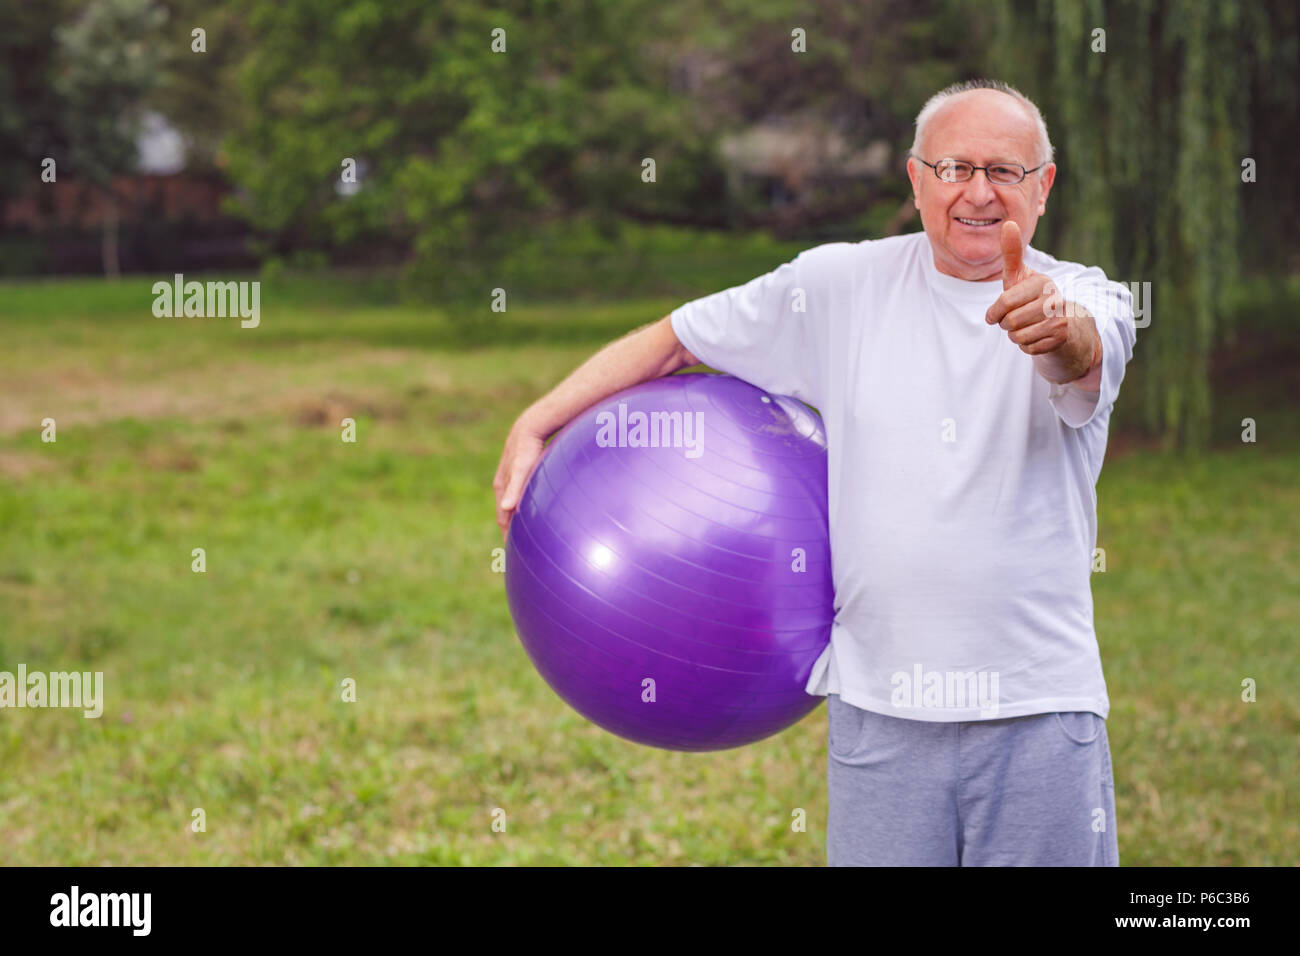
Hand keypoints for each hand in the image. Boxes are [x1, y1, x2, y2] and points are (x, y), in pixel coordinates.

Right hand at [493, 419, 546, 538]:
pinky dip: (524, 506)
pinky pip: (521, 495)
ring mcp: (511, 479)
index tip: (513, 552)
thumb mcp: (521, 469)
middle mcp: (504, 486)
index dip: (508, 536)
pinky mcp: (520, 474)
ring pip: (513, 505)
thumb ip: (515, 488)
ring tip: (527, 535)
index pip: (503, 519)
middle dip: (511, 532)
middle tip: (520, 550)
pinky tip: (535, 510)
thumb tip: (506, 508)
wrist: (530, 426)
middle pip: (506, 514)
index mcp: (502, 488)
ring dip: (517, 520)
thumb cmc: (527, 449)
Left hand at [985, 220, 1099, 383]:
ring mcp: (1061, 318)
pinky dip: (1027, 347)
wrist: (1064, 327)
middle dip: (1006, 326)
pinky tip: (1037, 338)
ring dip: (1016, 337)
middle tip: (1015, 321)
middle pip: (1010, 322)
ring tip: (1026, 328)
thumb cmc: (1033, 300)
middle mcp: (1055, 298)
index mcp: (1042, 282)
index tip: (995, 314)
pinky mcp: (1062, 338)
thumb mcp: (1019, 277)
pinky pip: (1029, 349)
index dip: (994, 312)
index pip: (1004, 302)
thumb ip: (1012, 253)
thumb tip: (1009, 223)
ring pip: (1019, 337)